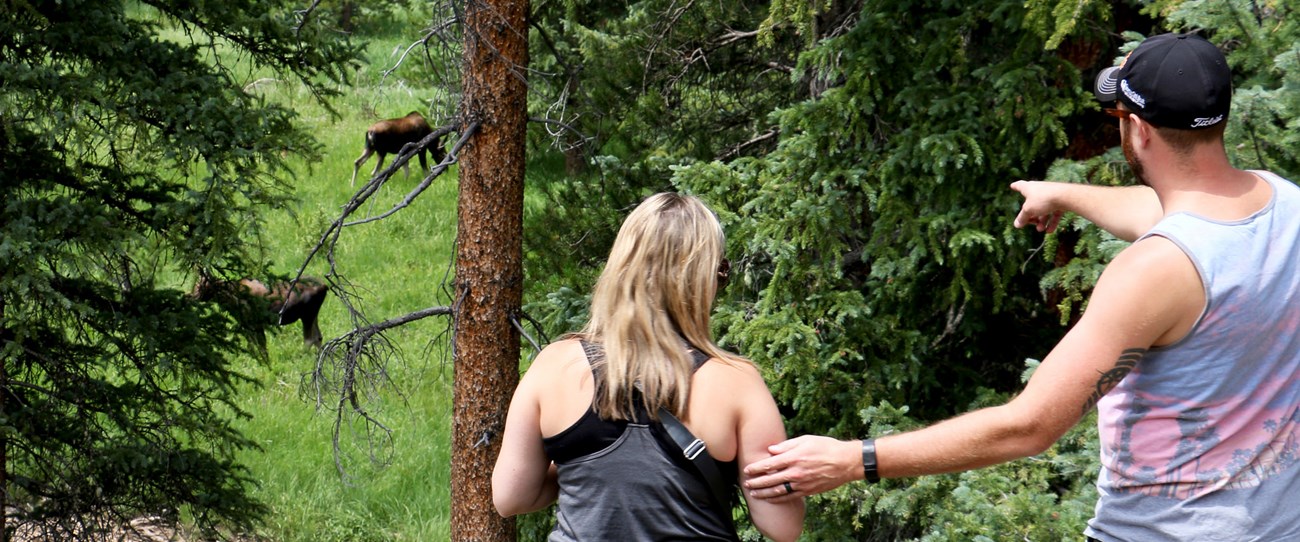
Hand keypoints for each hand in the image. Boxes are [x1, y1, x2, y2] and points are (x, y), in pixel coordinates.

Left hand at [742, 435, 860, 501]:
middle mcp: (796, 472)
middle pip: (770, 479)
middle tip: (746, 483)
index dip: (756, 468)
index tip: (747, 470)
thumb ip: (786, 445)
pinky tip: (770, 499)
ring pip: (778, 491)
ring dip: (764, 493)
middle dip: (756, 482)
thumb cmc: (826, 447)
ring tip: (754, 493)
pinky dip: (778, 499)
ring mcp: (801, 483)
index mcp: (794, 457)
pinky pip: (789, 497)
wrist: (846, 462)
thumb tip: (770, 449)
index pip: (769, 464)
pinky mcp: (808, 491)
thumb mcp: (806, 440)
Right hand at [1010, 180, 1063, 232]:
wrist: (1066, 196)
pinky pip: (1054, 212)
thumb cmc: (1043, 199)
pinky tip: (1049, 231)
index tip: (1012, 186)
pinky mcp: (1060, 200)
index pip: (1019, 186)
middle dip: (1030, 214)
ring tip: (1040, 229)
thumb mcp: (1029, 210)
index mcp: (1029, 188)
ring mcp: (1050, 195)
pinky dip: (1051, 221)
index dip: (1015, 186)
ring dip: (1041, 220)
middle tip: (1029, 222)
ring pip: (1043, 209)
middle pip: (1032, 202)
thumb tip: (1016, 224)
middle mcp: (1039, 189)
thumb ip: (1022, 218)